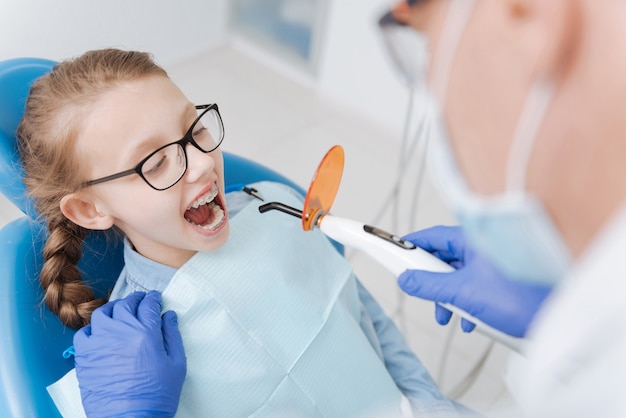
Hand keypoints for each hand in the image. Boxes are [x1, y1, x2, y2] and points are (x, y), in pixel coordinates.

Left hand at [74, 291, 185, 417]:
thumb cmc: (156, 396)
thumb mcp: (176, 365)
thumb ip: (173, 336)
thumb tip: (169, 316)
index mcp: (146, 332)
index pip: (149, 304)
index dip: (153, 298)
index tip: (155, 298)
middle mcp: (121, 332)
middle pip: (126, 304)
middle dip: (135, 299)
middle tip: (140, 301)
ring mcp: (99, 342)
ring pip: (103, 313)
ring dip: (114, 308)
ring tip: (119, 312)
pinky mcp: (84, 356)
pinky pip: (84, 333)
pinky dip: (93, 328)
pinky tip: (100, 332)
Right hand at [397, 225, 551, 337]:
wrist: (557, 318)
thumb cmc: (523, 297)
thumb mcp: (464, 293)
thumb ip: (430, 285)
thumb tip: (406, 280)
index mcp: (473, 239)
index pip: (433, 236)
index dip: (412, 246)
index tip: (395, 253)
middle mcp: (482, 248)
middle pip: (444, 258)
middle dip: (431, 280)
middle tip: (421, 292)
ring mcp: (492, 265)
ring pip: (458, 275)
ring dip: (448, 296)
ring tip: (447, 314)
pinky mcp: (501, 282)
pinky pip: (473, 287)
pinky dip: (465, 303)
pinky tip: (469, 320)